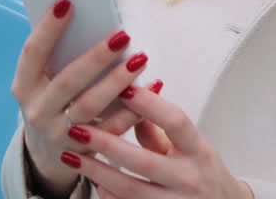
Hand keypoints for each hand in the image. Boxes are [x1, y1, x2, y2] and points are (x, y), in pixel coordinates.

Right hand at [10, 0, 155, 193]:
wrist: (48, 153)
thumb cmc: (51, 100)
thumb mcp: (42, 80)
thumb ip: (57, 55)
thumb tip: (88, 17)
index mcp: (24, 86)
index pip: (32, 53)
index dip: (48, 27)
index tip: (67, 0)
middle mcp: (37, 111)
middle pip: (67, 81)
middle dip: (96, 56)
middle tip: (122, 35)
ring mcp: (59, 134)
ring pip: (91, 106)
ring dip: (117, 81)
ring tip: (140, 59)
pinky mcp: (84, 152)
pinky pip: (113, 129)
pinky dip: (135, 108)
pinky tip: (152, 87)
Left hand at [60, 87, 253, 198]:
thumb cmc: (204, 174)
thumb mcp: (192, 146)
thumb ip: (161, 126)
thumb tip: (129, 98)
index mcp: (199, 151)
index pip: (177, 122)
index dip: (150, 104)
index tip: (123, 88)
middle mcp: (190, 179)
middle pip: (144, 161)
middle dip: (107, 144)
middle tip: (77, 129)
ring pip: (130, 190)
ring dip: (97, 173)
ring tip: (71, 157)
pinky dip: (107, 195)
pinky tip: (92, 182)